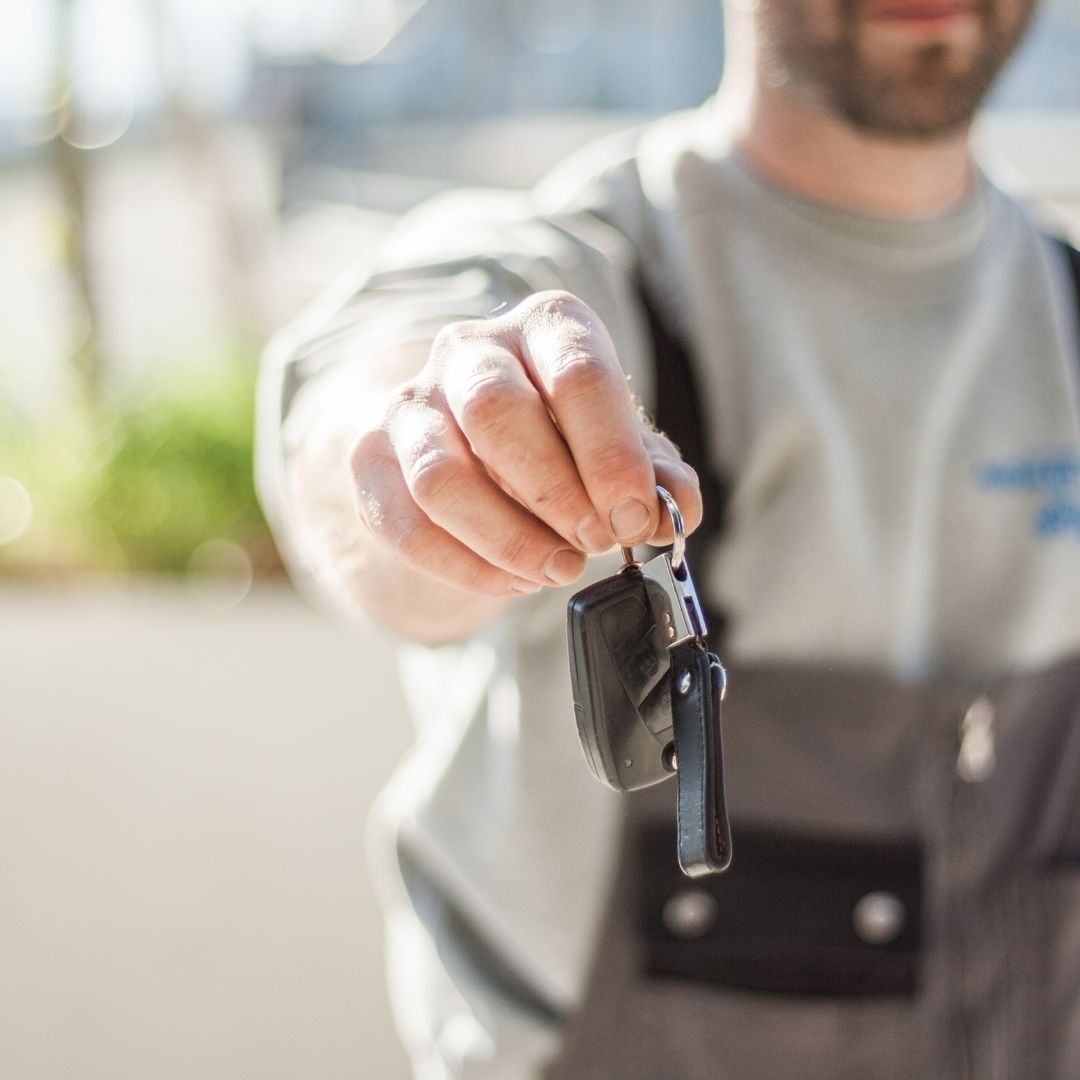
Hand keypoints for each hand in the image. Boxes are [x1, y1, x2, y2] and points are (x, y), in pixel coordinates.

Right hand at [350, 291, 702, 596]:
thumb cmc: (560, 440)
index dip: (610, 455)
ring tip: (558, 569)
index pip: (577, 373)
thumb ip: (654, 476)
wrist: (472, 447)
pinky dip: (467, 567)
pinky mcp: (371, 460)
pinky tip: (513, 580)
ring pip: (441, 476)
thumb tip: (676, 507)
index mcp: (545, 327)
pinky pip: (407, 524)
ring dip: (508, 539)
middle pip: (496, 411)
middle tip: (594, 543)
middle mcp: (470, 349)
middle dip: (555, 493)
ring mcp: (411, 403)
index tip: (632, 517)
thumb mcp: (618, 448)